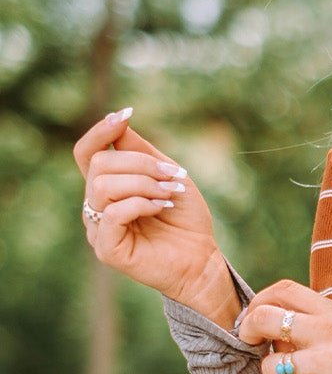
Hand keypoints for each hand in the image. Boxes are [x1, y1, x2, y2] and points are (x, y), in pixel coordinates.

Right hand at [73, 108, 237, 326]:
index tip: (125, 114)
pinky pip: (114, 213)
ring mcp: (98, 228)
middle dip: (140, 163)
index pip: (87, 152)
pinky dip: (141, 204)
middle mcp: (97, 206)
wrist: (201, 259)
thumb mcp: (168, 174)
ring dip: (143, 183)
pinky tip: (161, 208)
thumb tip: (120, 120)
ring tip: (169, 194)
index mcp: (107, 186)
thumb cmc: (185, 219)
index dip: (101, 131)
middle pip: (99, 164)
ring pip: (104, 186)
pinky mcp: (106, 249)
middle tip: (172, 176)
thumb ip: (142, 151)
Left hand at [239, 279, 331, 373]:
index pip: (283, 291)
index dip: (259, 301)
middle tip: (249, 340)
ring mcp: (322, 364)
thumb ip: (316, 318)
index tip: (255, 315)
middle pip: (264, 319)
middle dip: (248, 329)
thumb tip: (273, 320)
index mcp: (331, 312)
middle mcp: (324, 333)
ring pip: (270, 366)